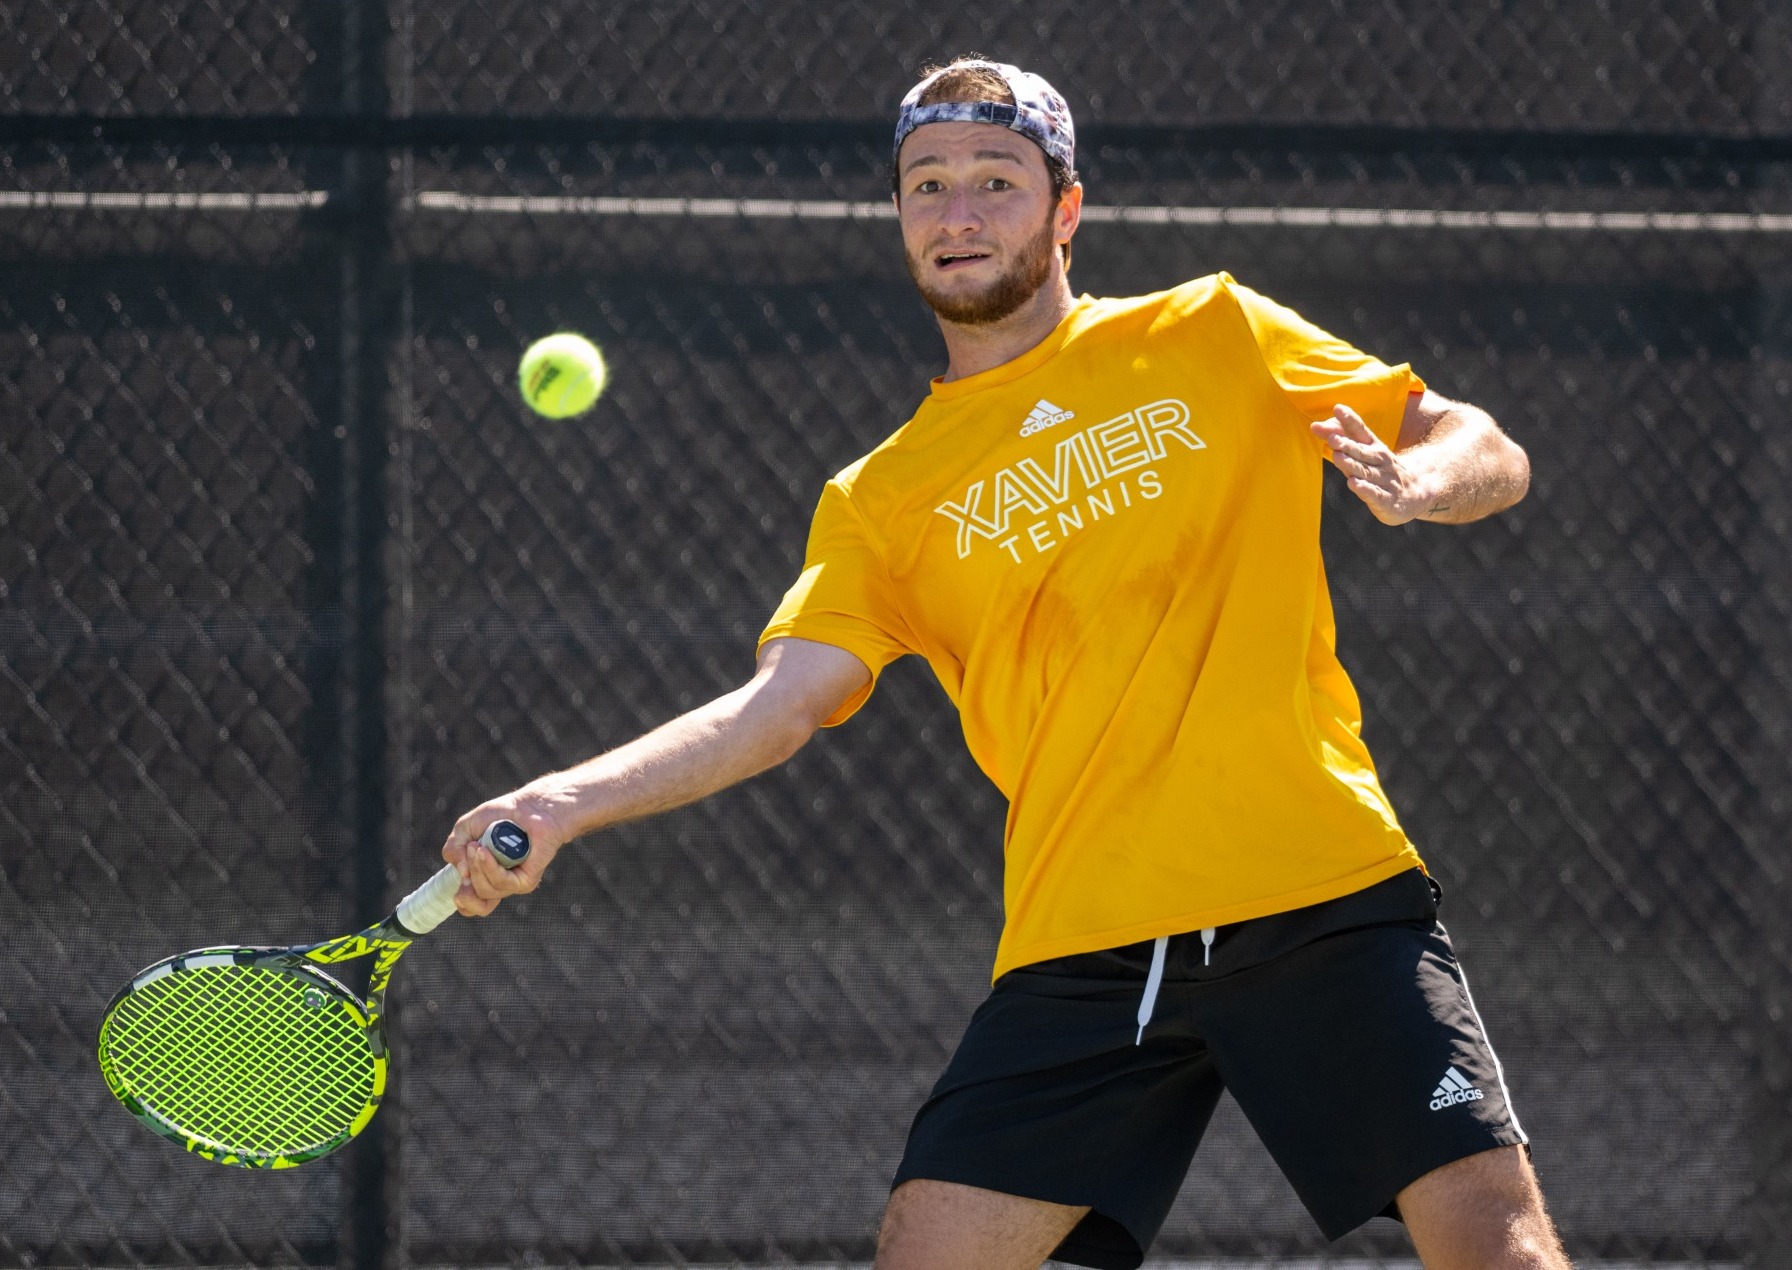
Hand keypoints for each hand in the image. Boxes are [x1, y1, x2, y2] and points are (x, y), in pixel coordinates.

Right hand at [441, 784, 571, 916]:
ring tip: (479, 845)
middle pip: (473, 901)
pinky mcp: (527, 880)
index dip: (461, 901)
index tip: (457, 883)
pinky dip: (490, 867)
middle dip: (466, 876)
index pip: (470, 906)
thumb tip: (462, 874)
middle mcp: (498, 884)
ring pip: (485, 890)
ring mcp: (513, 883)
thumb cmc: (499, 816)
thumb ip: (453, 849)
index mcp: (483, 877)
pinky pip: (501, 882)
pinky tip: (486, 851)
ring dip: (477, 867)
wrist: (530, 806)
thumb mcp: (464, 829)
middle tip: (471, 849)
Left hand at [1311, 405, 1435, 524]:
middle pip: (1362, 452)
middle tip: (1332, 438)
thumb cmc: (1380, 469)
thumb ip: (1341, 438)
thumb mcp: (1363, 452)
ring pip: (1366, 472)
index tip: (1338, 408)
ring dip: (1352, 465)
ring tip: (1337, 457)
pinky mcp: (1386, 499)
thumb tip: (1315, 425)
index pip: (1361, 430)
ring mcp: (1385, 480)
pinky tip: (1353, 483)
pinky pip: (1374, 493)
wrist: (1416, 493)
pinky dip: (1364, 489)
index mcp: (1374, 447)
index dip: (1350, 420)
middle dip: (1347, 445)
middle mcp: (1380, 461)